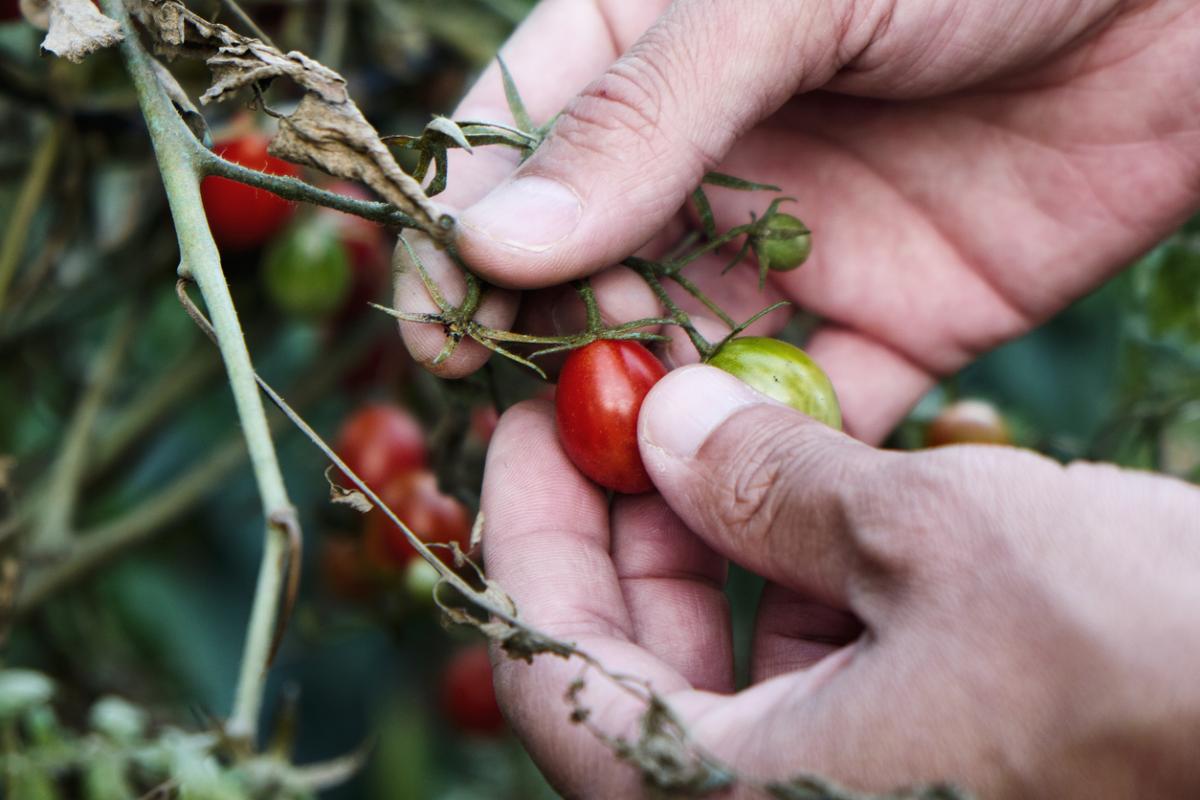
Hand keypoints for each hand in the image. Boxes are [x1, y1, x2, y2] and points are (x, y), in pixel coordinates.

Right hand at [395, 0, 1199, 442]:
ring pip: (683, 355)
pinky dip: (764, 458)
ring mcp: (795, 248)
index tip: (436, 319)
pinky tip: (728, 495)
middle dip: (550, 348)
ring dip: (642, 421)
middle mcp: (709, 159)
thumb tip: (497, 241)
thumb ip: (645, 112)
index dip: (467, 238)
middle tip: (522, 420)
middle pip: (589, 273)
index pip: (520, 150)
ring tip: (608, 480)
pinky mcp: (887, 325)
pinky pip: (805, 410)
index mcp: (653, 48)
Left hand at [481, 366, 1199, 797]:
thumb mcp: (937, 539)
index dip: (526, 537)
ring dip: (703, 544)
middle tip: (618, 412)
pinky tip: (805, 487)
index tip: (530, 427)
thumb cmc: (1147, 660)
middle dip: (618, 529)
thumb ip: (774, 481)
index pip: (552, 680)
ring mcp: (843, 794)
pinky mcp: (908, 764)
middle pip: (624, 670)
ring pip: (712, 665)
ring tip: (708, 428)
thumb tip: (666, 423)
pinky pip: (798, 673)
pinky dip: (786, 577)